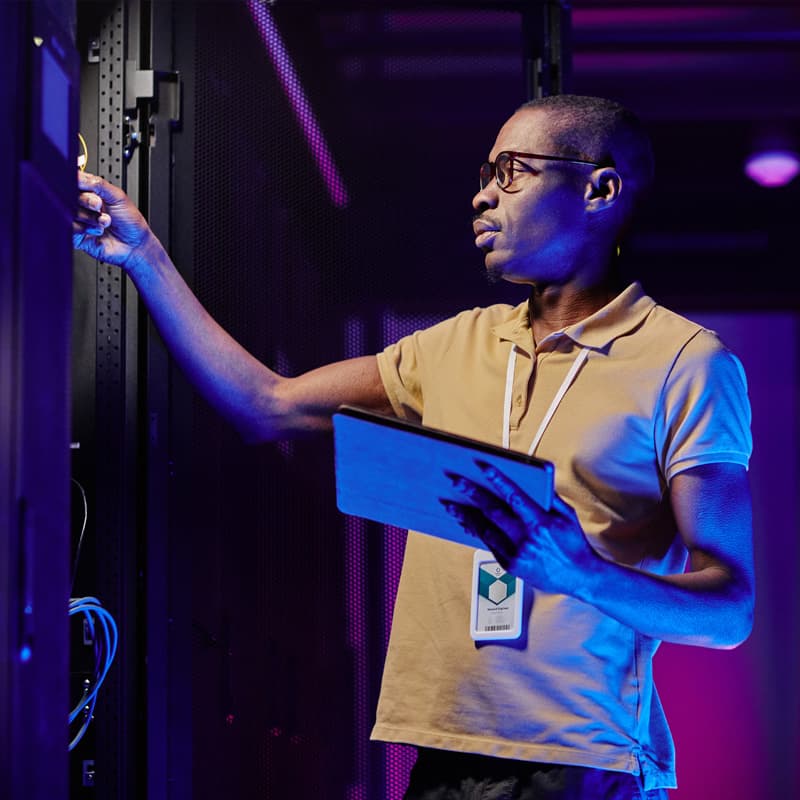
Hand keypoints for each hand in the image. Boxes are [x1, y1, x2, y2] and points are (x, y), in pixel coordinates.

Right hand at [73, 171, 152, 268]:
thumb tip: (79, 176)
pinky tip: (97, 231)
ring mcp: (78, 219)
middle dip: (86, 200)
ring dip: (89, 217)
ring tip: (104, 222)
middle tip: (98, 206)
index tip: (87, 189)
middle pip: (68, 195)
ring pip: (69, 211)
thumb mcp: (118, 196)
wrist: (135, 246)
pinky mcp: (75, 234)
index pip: (74, 181)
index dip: (77, 183)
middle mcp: (82, 205)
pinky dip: (84, 228)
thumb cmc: (130, 222)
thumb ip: (98, 183)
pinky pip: (70, 227)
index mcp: (91, 192)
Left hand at [441, 460, 598, 595]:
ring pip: (485, 530)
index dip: (496, 479)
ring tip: (452, 505)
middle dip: (471, 494)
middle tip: (456, 481)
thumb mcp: (566, 515)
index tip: (482, 466)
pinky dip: (477, 533)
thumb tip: (532, 479)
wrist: (579, 576)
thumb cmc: (574, 544)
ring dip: (466, 515)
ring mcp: (516, 554)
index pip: (514, 496)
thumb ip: (548, 496)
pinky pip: (489, 545)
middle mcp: (526, 539)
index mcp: (541, 523)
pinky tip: (468, 524)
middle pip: (492, 512)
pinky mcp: (510, 566)